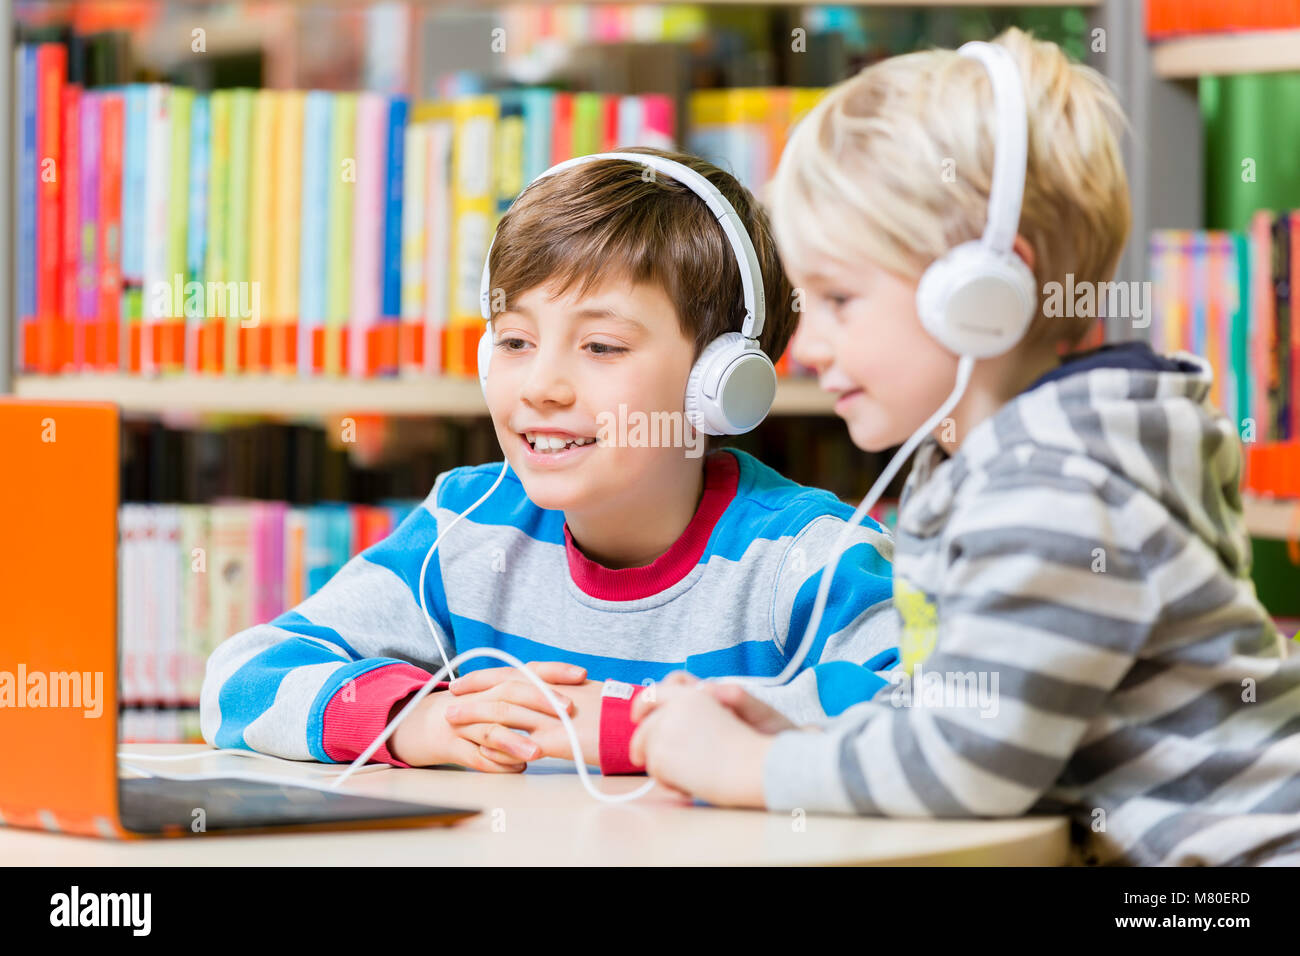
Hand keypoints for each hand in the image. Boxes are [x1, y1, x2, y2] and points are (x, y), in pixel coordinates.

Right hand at [390, 662, 584, 770]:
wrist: (430, 723)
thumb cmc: (480, 710)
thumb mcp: (507, 695)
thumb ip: (537, 694)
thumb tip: (583, 694)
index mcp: (498, 682)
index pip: (529, 670)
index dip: (555, 671)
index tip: (581, 675)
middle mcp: (482, 697)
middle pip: (511, 694)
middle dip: (540, 702)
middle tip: (567, 711)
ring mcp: (466, 722)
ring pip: (491, 730)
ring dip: (515, 740)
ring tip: (537, 752)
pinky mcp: (454, 746)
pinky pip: (476, 757)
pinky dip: (497, 764)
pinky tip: (518, 769)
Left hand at [629, 672, 775, 807]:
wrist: (758, 766)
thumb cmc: (749, 746)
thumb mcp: (724, 716)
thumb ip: (695, 713)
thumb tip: (663, 720)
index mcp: (693, 695)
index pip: (656, 692)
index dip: (643, 704)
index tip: (637, 717)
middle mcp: (676, 707)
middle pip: (645, 726)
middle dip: (642, 744)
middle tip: (642, 759)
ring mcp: (666, 729)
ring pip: (647, 750)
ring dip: (661, 766)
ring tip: (686, 776)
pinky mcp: (661, 752)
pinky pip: (654, 770)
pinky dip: (668, 782)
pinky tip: (689, 785)